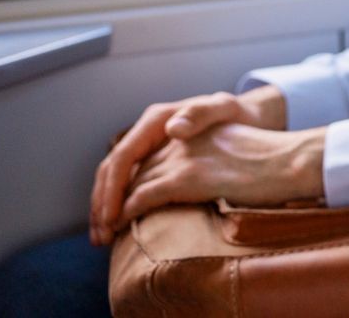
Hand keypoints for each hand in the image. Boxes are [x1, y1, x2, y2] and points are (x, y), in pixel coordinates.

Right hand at [89, 87, 285, 244]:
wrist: (247, 116)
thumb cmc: (236, 114)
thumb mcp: (223, 108)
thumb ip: (201, 114)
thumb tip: (173, 129)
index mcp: (154, 121)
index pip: (122, 157)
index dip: (113, 189)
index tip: (111, 218)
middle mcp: (145, 134)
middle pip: (110, 171)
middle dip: (101, 205)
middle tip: (101, 238)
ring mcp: (148, 149)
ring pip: (114, 181)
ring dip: (104, 210)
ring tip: (103, 240)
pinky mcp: (154, 162)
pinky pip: (129, 186)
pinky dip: (119, 207)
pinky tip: (119, 229)